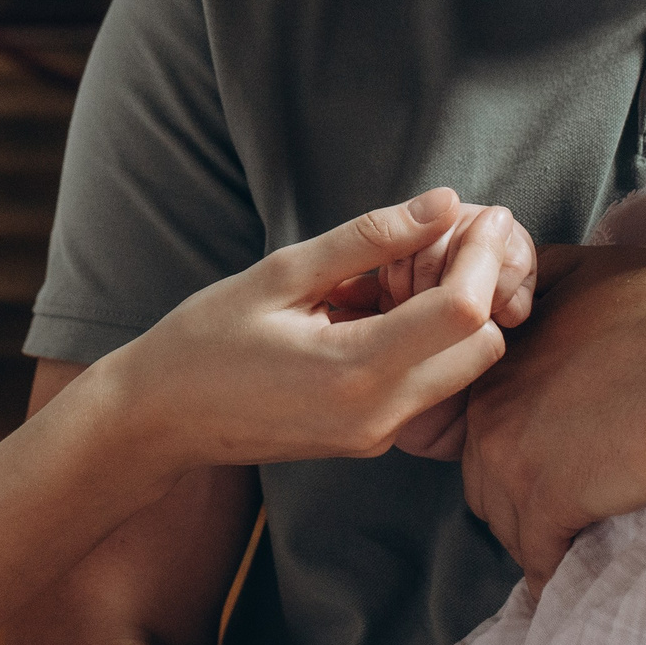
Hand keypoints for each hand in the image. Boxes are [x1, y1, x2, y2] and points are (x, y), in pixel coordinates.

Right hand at [104, 190, 515, 470]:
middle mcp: (379, 416)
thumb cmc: (206, 341)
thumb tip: (444, 204)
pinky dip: (424, 343)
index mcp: (355, 370)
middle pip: (483, 348)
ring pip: (461, 369)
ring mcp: (377, 436)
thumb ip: (368, 239)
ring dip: (453, 317)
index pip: (464, 313)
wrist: (161, 420)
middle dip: (481, 288)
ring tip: (399, 274)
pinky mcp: (370, 440)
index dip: (484, 257)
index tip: (483, 217)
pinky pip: (427, 386)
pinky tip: (376, 310)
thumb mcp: (281, 274)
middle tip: (448, 240)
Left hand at [458, 250, 645, 585]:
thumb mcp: (601, 272)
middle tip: (564, 516)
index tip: (552, 464)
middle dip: (518, 497)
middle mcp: (491, 394)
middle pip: (485, 472)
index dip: (519, 445)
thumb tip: (551, 332)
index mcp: (503, 345)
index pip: (485, 418)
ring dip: (536, 537)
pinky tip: (577, 577)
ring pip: (505, 517)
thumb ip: (554, 289)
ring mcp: (511, 446)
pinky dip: (555, 571)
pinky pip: (538, 555)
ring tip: (577, 547)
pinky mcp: (547, 495)